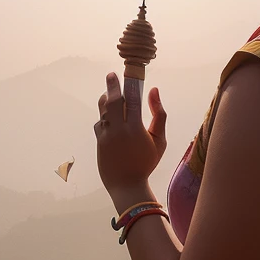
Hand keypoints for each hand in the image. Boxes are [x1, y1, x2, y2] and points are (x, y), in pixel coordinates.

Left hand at [94, 73, 167, 209]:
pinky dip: (105, 117)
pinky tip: (111, 118)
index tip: (126, 74)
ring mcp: (106, 135)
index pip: (131, 100)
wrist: (127, 184)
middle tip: (111, 75)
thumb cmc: (146, 162)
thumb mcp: (160, 140)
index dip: (129, 85)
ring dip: (107, 100)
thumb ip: (160, 115)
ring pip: (103, 111)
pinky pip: (100, 123)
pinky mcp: (99, 141)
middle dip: (111, 86)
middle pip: (112, 101)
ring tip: (111, 94)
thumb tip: (154, 92)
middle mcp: (119, 130)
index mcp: (135, 128)